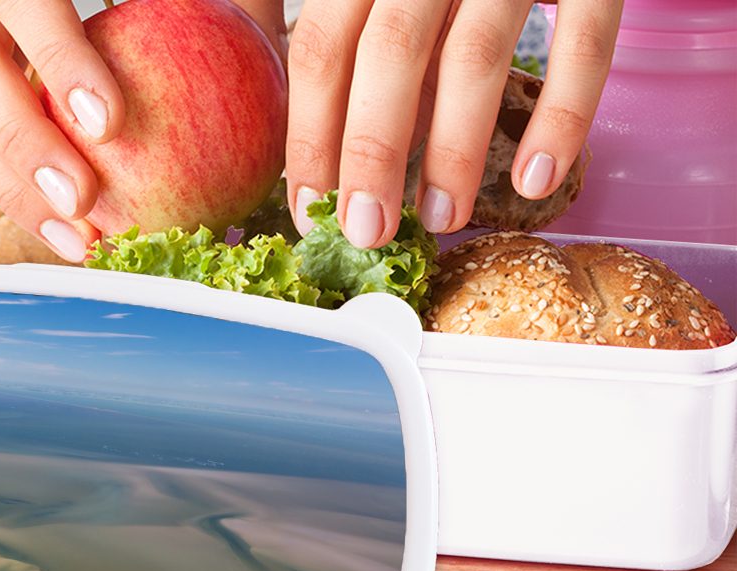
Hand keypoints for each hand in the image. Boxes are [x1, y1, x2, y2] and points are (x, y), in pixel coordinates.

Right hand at [0, 0, 284, 261]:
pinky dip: (15, 197)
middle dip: (22, 144)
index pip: (25, 1)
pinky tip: (68, 239)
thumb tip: (273, 60)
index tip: (111, 123)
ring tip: (78, 242)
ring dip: (14, 191)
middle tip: (82, 200)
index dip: (61, 64)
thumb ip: (212, 5)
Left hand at [285, 0, 622, 246]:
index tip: (311, 207)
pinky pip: (585, 40)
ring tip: (443, 219)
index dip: (310, 133)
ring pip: (475, 54)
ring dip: (455, 151)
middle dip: (373, 153)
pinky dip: (561, 118)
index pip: (321, 47)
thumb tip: (296, 132)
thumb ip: (319, 28)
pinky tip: (535, 182)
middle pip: (390, 54)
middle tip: (369, 232)